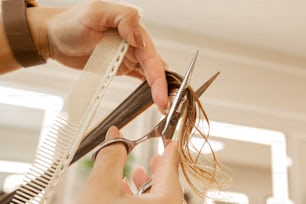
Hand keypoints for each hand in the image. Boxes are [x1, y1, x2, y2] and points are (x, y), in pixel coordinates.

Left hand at [26, 1, 167, 112]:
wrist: (54, 36)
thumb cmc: (70, 22)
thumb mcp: (96, 12)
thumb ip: (123, 19)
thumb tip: (140, 38)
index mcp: (131, 28)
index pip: (150, 54)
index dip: (158, 76)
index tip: (161, 94)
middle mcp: (133, 42)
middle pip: (154, 65)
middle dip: (163, 86)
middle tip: (167, 105)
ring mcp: (127, 55)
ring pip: (150, 72)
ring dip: (158, 88)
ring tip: (163, 105)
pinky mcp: (120, 66)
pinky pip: (138, 76)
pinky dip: (148, 86)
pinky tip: (153, 96)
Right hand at [76, 126, 183, 203]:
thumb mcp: (100, 187)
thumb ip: (111, 156)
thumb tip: (114, 133)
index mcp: (164, 203)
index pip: (172, 168)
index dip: (169, 149)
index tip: (170, 139)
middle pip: (169, 185)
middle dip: (159, 168)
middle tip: (157, 154)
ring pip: (160, 199)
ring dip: (148, 184)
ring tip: (139, 172)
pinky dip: (141, 200)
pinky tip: (127, 193)